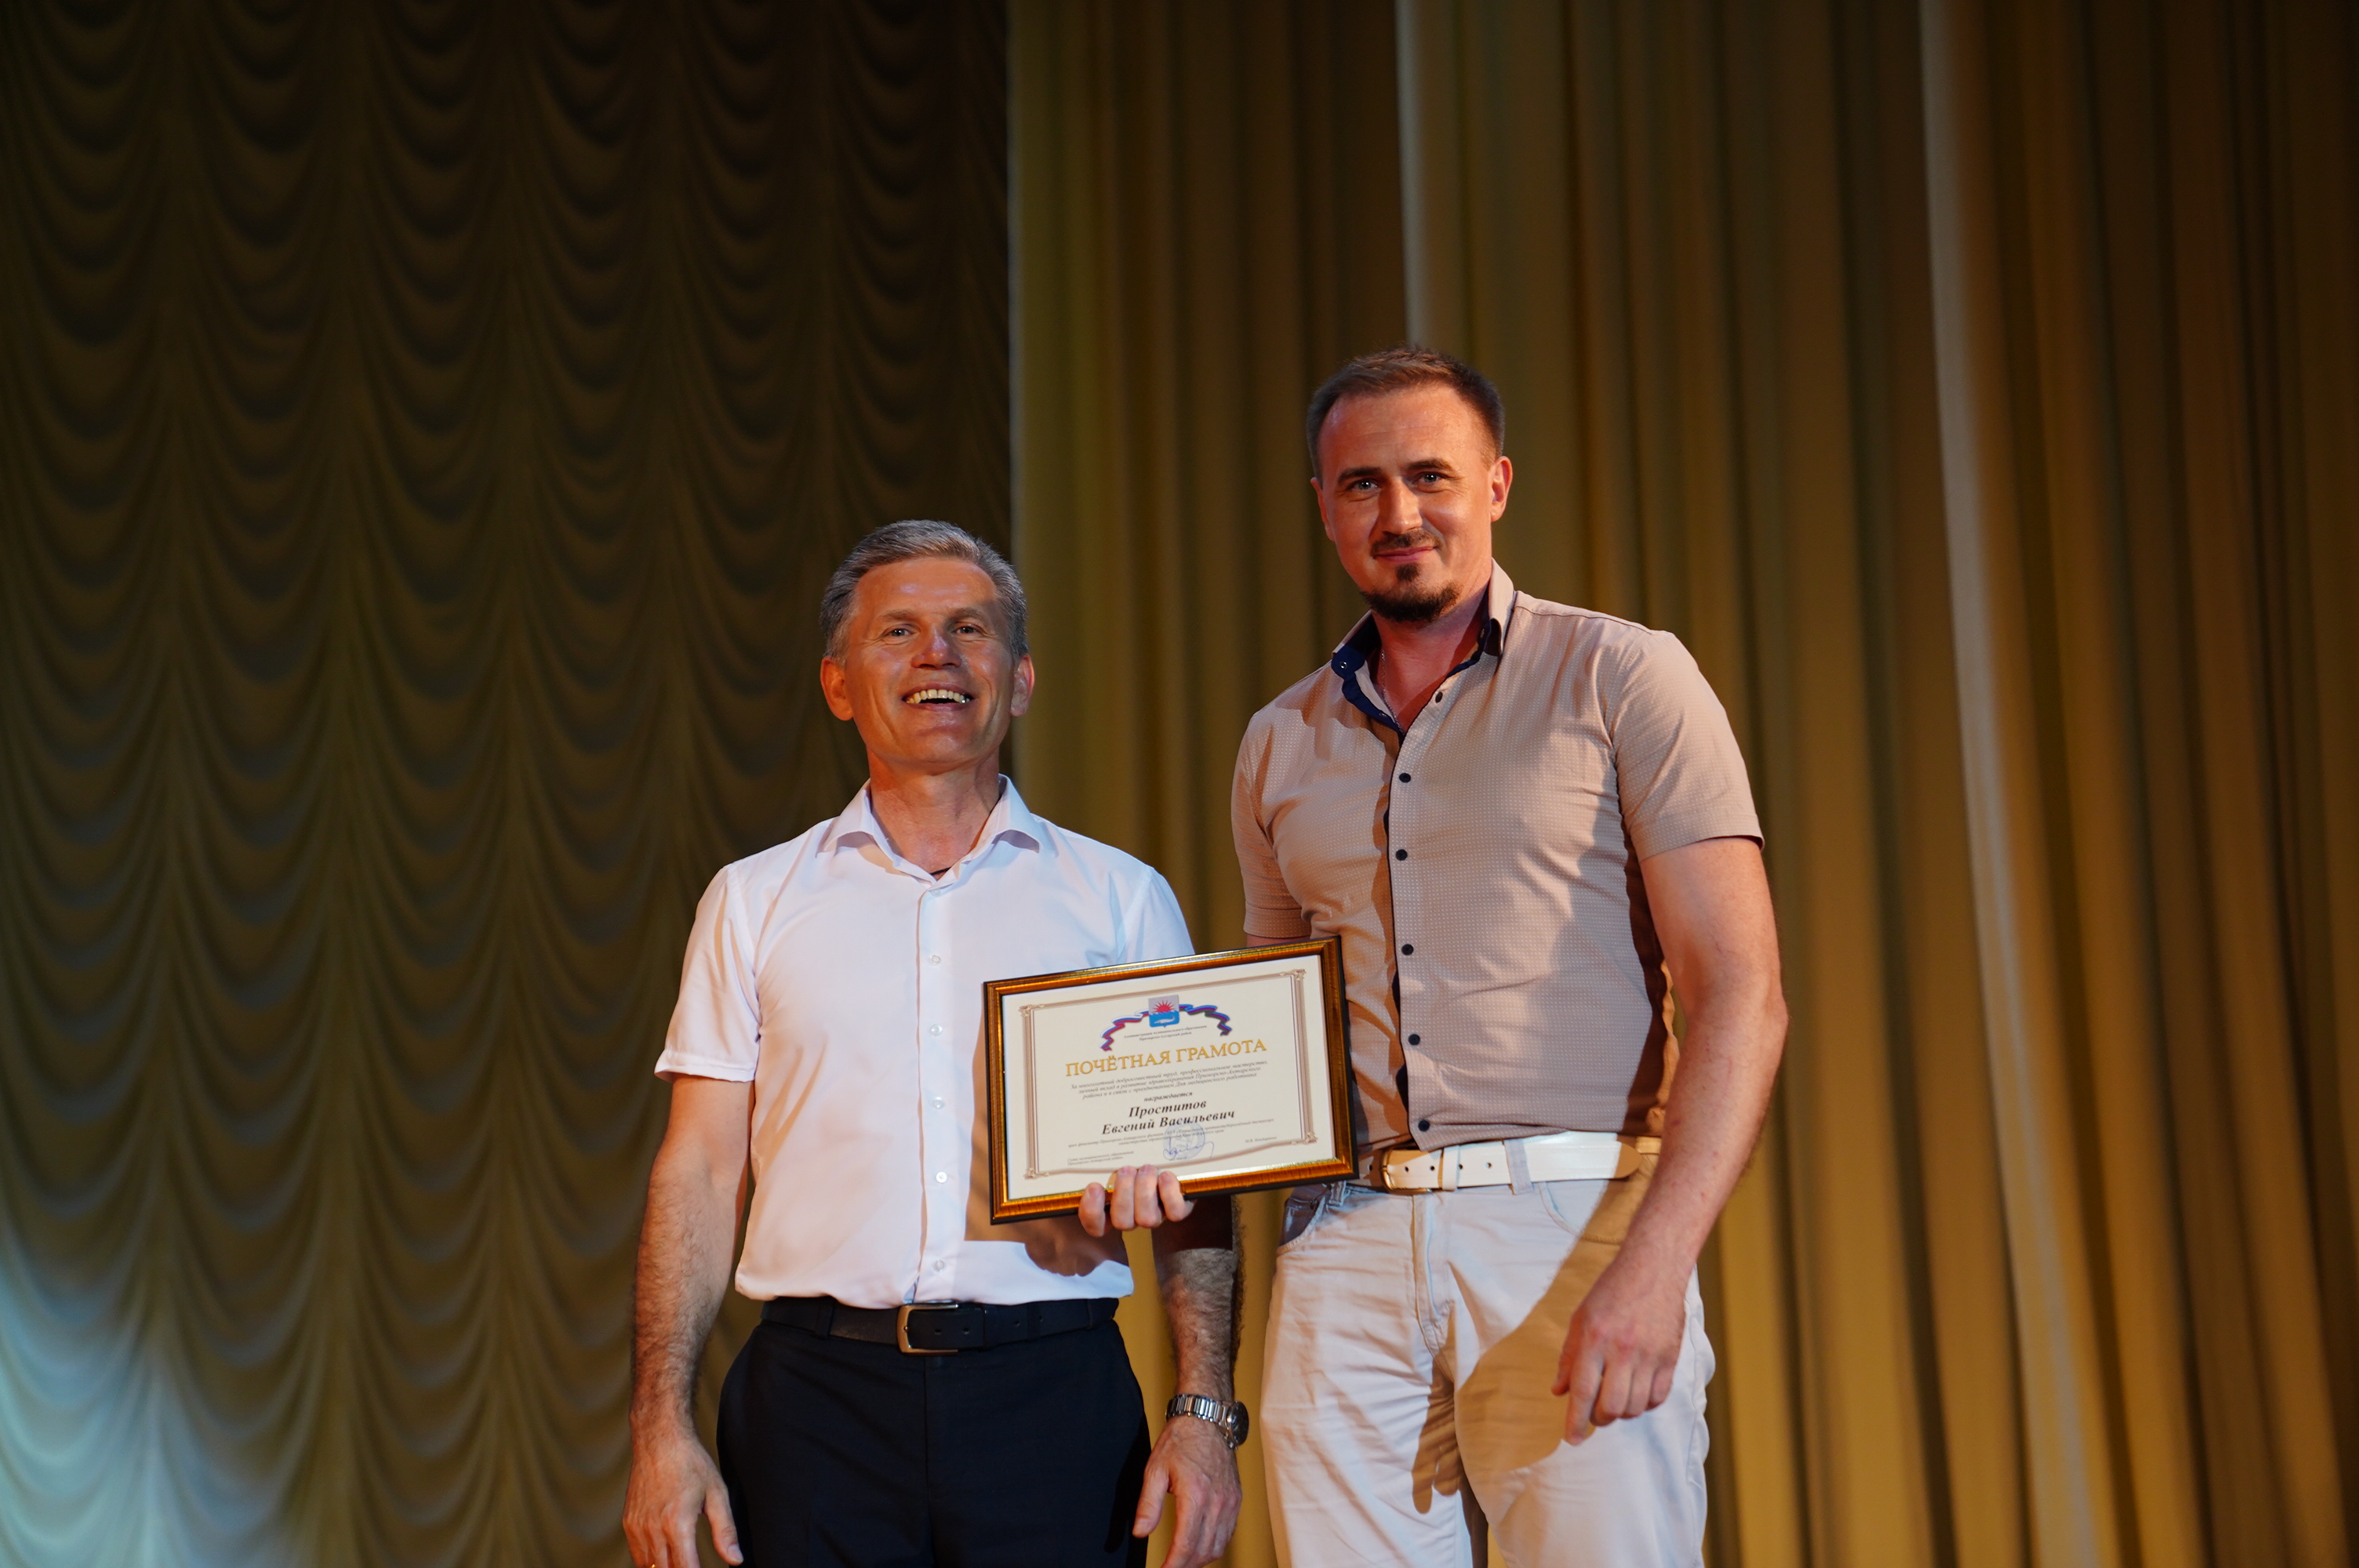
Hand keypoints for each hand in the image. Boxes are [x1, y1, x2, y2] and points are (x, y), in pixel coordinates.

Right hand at [623, 1423, 741, 1567]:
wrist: (660, 1439)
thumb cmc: (691, 1462)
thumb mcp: (717, 1493)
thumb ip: (725, 1531)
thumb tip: (735, 1560)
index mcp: (678, 1524)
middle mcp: (654, 1529)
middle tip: (694, 1564)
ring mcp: (638, 1527)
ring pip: (650, 1566)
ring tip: (683, 1562)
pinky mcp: (629, 1523)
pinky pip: (638, 1555)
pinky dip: (650, 1562)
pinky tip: (665, 1557)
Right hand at [1077, 1165, 1194, 1236]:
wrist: (1173, 1161)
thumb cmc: (1133, 1160)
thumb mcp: (1112, 1161)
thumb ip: (1099, 1163)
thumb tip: (1072, 1144)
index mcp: (1111, 1209)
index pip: (1095, 1226)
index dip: (1092, 1211)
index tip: (1094, 1186)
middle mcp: (1133, 1217)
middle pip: (1122, 1222)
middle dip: (1123, 1194)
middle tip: (1126, 1169)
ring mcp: (1155, 1215)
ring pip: (1147, 1219)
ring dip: (1145, 1191)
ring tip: (1146, 1168)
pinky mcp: (1178, 1209)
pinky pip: (1175, 1212)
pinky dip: (1170, 1193)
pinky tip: (1165, 1175)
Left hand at [1133, 1407, 1241, 1567]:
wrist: (1208, 1419)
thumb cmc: (1181, 1441)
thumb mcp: (1155, 1469)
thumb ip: (1148, 1504)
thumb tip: (1140, 1532)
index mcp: (1195, 1495)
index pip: (1185, 1545)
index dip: (1172, 1565)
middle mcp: (1217, 1502)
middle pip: (1203, 1551)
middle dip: (1185, 1566)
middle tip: (1169, 1567)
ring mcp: (1230, 1502)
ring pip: (1218, 1546)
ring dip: (1200, 1560)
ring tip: (1182, 1561)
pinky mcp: (1236, 1500)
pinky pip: (1227, 1534)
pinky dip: (1214, 1547)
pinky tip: (1200, 1547)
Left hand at [1550, 1249, 1687, 1442]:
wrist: (1653, 1269)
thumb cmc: (1611, 1291)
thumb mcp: (1580, 1318)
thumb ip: (1569, 1356)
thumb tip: (1559, 1391)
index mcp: (1595, 1338)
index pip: (1583, 1391)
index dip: (1575, 1420)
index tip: (1570, 1439)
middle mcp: (1622, 1349)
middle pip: (1611, 1406)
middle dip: (1599, 1419)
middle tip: (1595, 1415)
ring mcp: (1650, 1355)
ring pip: (1635, 1406)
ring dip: (1622, 1412)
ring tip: (1615, 1401)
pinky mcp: (1670, 1357)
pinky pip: (1658, 1397)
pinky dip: (1645, 1403)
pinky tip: (1637, 1393)